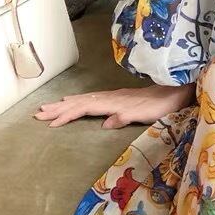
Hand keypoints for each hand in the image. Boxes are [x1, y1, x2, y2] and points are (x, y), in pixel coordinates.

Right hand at [33, 83, 194, 128]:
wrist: (176, 91)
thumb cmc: (161, 106)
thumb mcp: (145, 114)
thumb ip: (125, 117)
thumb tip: (105, 123)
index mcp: (114, 103)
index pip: (85, 108)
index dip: (67, 115)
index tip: (49, 122)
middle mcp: (111, 98)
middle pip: (80, 102)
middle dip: (59, 108)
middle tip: (38, 113)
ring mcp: (114, 97)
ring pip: (85, 100)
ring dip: (66, 104)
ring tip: (49, 107)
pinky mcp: (118, 98)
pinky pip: (92, 100)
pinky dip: (79, 102)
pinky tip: (75, 103)